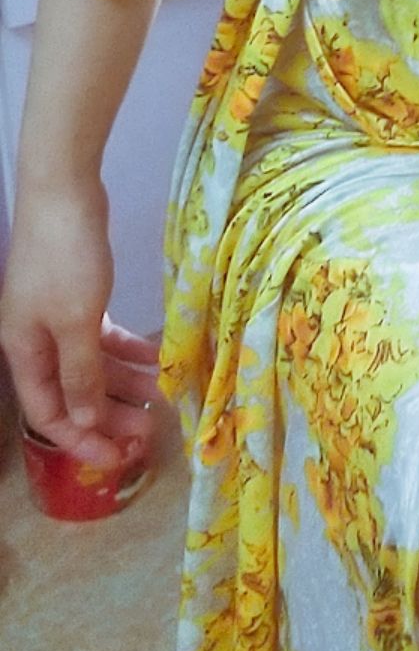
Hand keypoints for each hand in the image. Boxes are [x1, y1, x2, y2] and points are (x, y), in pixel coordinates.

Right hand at [0, 178, 161, 470]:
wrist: (63, 191)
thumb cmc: (65, 259)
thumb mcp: (77, 322)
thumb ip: (81, 374)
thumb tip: (83, 422)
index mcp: (25, 353)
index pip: (49, 415)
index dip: (81, 440)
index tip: (119, 458)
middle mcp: (36, 340)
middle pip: (72, 392)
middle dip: (108, 414)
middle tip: (148, 431)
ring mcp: (56, 315)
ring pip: (91, 363)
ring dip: (124, 381)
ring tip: (162, 395)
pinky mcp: (78, 292)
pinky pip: (102, 334)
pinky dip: (128, 347)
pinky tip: (158, 356)